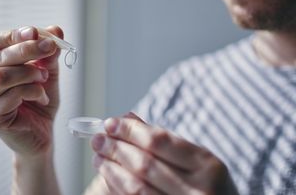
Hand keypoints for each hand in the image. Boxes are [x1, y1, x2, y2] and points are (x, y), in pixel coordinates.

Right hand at [0, 26, 62, 156]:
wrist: (41, 132)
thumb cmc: (37, 99)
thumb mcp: (45, 69)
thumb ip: (47, 51)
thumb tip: (55, 30)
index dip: (11, 35)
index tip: (34, 33)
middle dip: (28, 50)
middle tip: (50, 48)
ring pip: (1, 76)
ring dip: (30, 73)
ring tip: (44, 79)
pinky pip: (12, 95)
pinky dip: (33, 92)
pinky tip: (41, 98)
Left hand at [91, 115, 238, 194]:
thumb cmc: (205, 183)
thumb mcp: (194, 158)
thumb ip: (162, 139)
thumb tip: (126, 118)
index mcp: (207, 165)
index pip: (159, 141)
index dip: (129, 131)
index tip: (110, 124)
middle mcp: (199, 190)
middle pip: (145, 164)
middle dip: (116, 148)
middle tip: (98, 139)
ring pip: (136, 187)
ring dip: (111, 169)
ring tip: (98, 157)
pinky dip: (117, 187)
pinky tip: (109, 176)